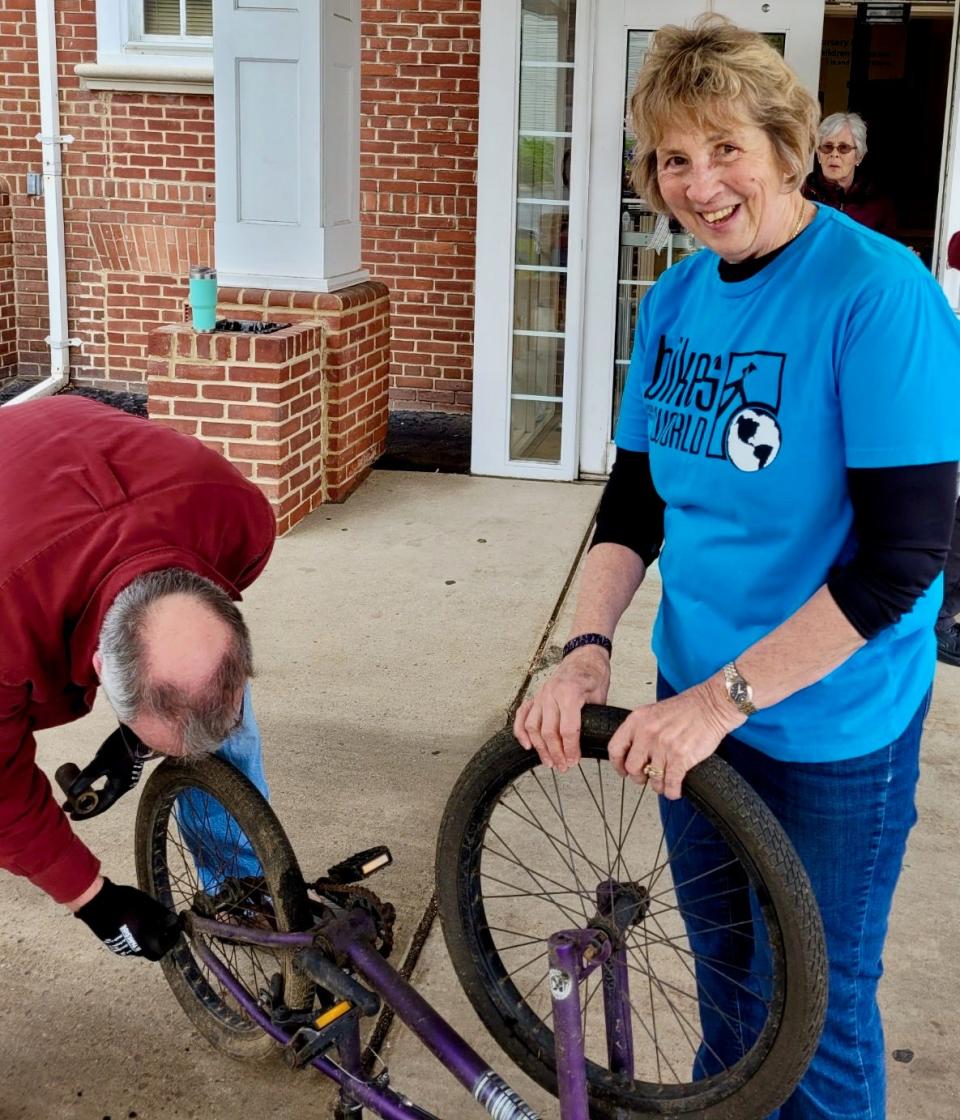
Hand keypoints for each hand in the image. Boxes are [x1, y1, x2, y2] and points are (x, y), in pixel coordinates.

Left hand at [65, 725, 155, 819]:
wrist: (137, 733)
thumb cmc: (119, 748)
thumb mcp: (100, 763)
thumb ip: (86, 778)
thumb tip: (71, 793)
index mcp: (119, 788)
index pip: (100, 806)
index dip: (85, 813)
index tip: (71, 815)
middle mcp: (124, 786)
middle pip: (102, 800)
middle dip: (84, 804)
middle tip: (68, 804)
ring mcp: (125, 777)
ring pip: (105, 792)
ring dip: (89, 794)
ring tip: (75, 794)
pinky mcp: (125, 770)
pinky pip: (108, 784)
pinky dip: (96, 787)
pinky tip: (88, 782)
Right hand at [74, 878, 180, 960]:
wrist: (98, 903)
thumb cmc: (127, 902)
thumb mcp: (151, 907)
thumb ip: (164, 917)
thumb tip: (173, 922)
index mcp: (145, 942)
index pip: (165, 947)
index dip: (173, 937)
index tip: (175, 927)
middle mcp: (134, 950)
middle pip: (152, 950)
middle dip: (161, 939)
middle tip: (164, 926)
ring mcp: (122, 947)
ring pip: (140, 946)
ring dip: (148, 937)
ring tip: (150, 921)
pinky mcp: (113, 943)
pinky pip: (129, 942)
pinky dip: (136, 935)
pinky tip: (135, 923)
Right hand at [514, 645, 610, 771]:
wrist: (584, 655)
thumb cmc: (594, 675)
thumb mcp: (600, 697)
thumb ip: (592, 719)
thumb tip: (589, 744)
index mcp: (570, 693)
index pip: (567, 729)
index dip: (570, 749)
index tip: (574, 762)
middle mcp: (551, 694)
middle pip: (548, 731)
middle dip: (555, 753)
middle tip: (563, 767)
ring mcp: (541, 694)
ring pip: (533, 726)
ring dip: (539, 748)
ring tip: (549, 762)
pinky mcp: (536, 696)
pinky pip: (522, 715)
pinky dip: (521, 731)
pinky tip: (527, 745)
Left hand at [607, 680, 742, 799]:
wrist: (712, 705)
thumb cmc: (688, 708)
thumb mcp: (654, 712)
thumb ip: (641, 730)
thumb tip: (634, 751)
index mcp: (637, 720)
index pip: (615, 748)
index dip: (617, 764)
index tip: (622, 770)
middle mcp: (647, 733)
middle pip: (632, 768)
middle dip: (639, 777)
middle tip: (646, 777)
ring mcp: (663, 746)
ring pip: (652, 778)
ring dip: (658, 785)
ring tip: (663, 783)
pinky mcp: (680, 757)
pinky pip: (670, 783)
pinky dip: (672, 791)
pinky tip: (674, 790)